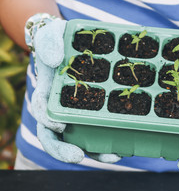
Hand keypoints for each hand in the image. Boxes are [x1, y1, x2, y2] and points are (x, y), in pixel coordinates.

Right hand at [27, 14, 120, 164]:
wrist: (70, 41)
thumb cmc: (58, 39)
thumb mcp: (51, 34)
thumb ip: (49, 43)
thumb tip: (55, 60)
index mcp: (46, 92)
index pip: (41, 112)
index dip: (47, 122)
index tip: (59, 126)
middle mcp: (58, 109)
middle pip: (54, 137)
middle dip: (63, 150)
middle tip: (77, 156)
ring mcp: (75, 114)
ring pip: (79, 140)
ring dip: (94, 152)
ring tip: (113, 156)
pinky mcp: (93, 113)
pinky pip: (99, 131)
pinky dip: (110, 141)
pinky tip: (125, 145)